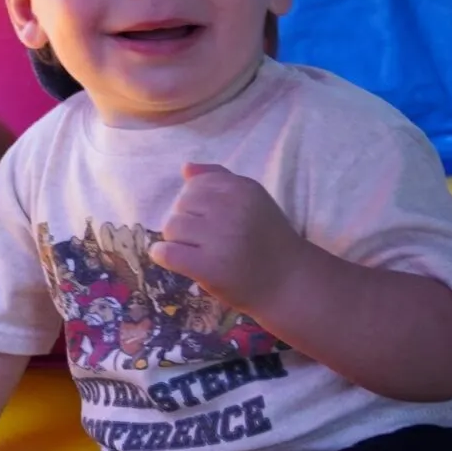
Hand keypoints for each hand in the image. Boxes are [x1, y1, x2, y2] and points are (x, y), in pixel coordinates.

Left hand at [148, 162, 305, 319]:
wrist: (288, 282)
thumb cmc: (267, 240)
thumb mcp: (252, 201)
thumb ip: (219, 180)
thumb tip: (186, 168)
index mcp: (243, 188)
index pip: (195, 184)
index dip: (195, 203)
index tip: (209, 220)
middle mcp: (232, 209)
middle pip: (180, 205)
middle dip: (186, 221)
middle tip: (204, 240)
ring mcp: (221, 238)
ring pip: (172, 227)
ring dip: (177, 240)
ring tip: (196, 251)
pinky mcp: (210, 266)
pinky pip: (167, 252)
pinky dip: (163, 256)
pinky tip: (176, 261)